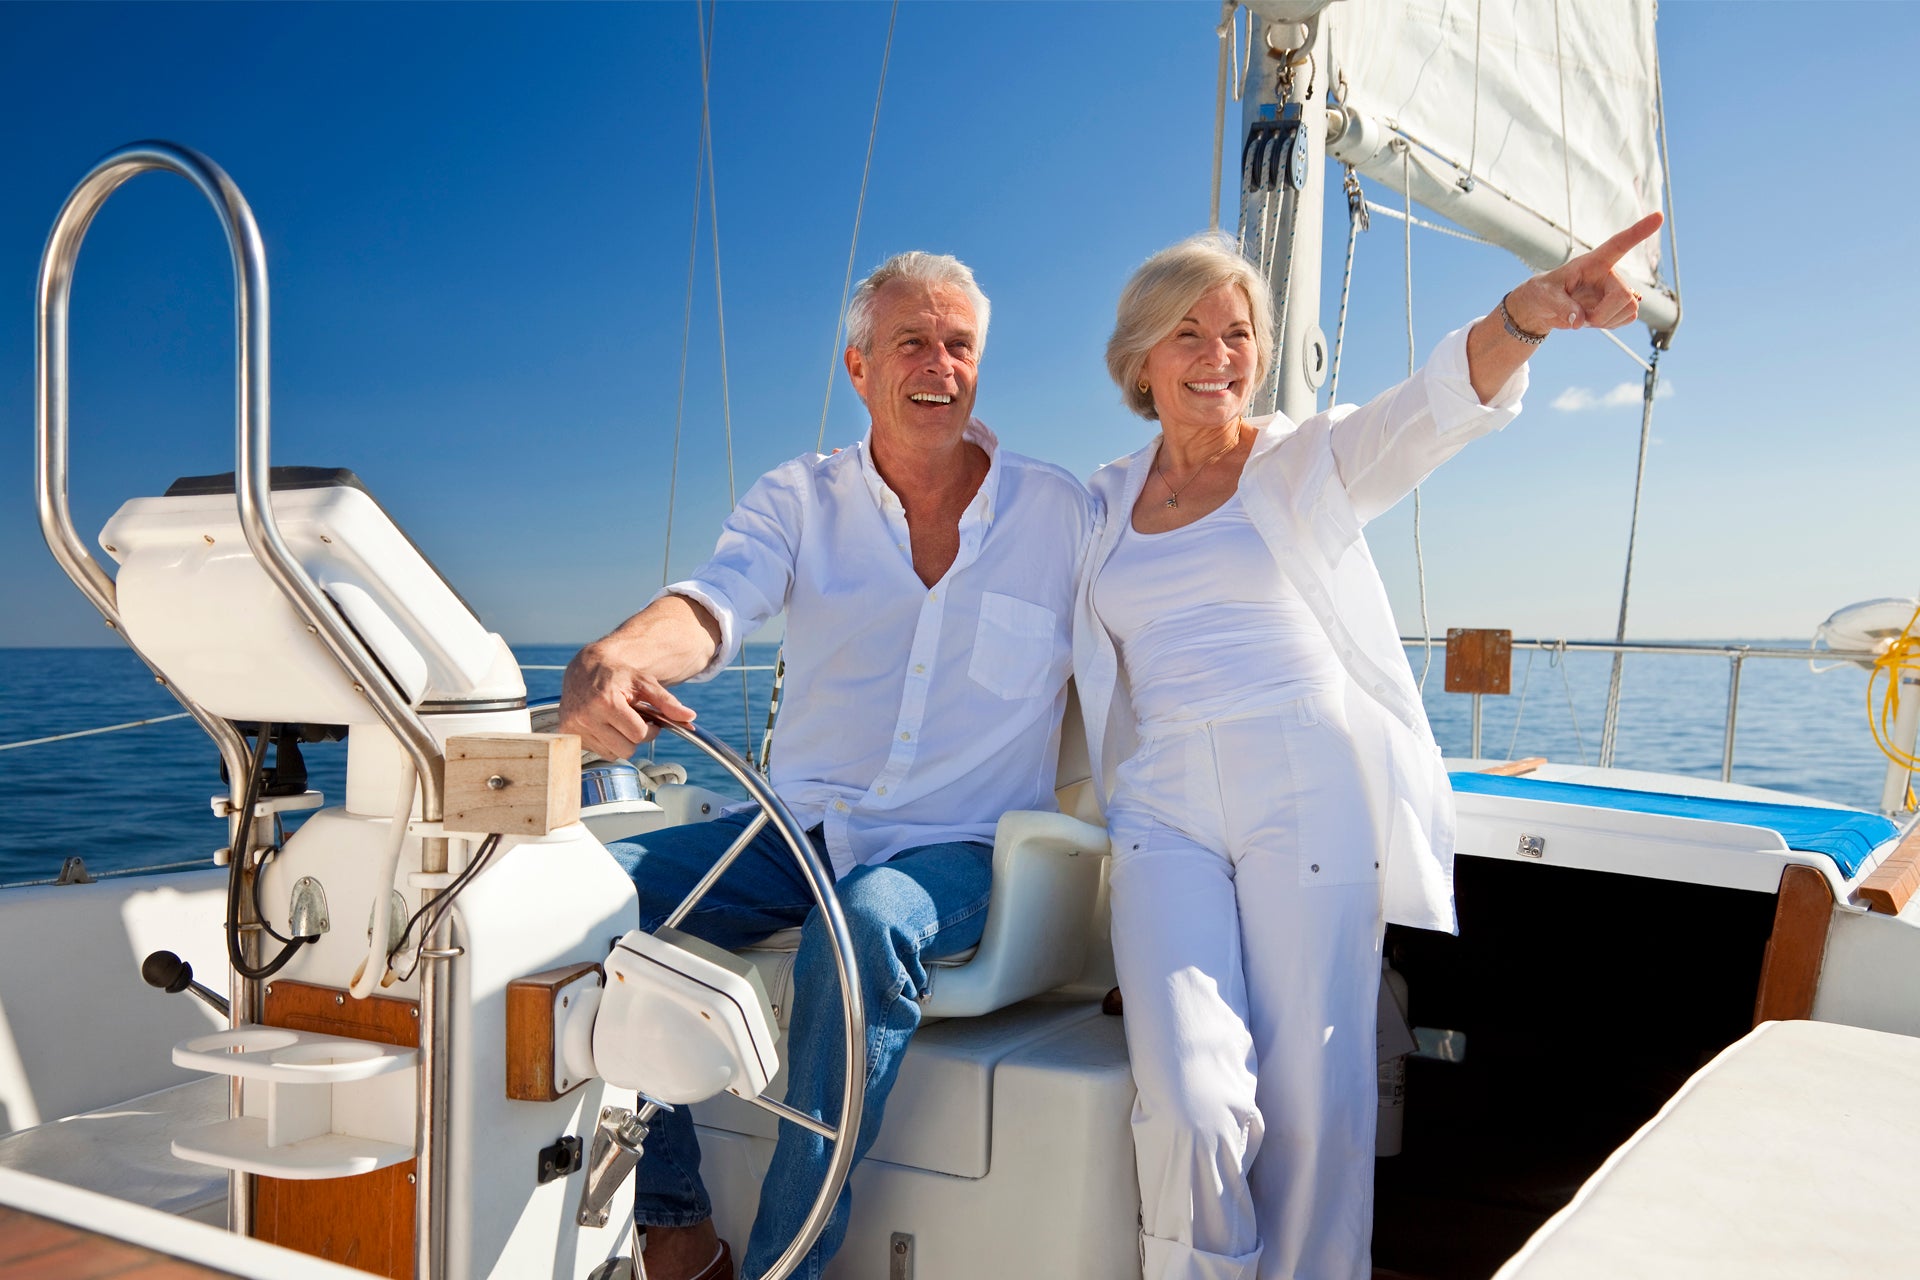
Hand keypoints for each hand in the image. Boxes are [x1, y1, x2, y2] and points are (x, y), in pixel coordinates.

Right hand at [558, 640, 696, 760]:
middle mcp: (586, 716)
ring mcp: (574, 726)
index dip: (649, 730)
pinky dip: (604, 742)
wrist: (586, 666)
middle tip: (633, 721)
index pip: (638, 735)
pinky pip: (596, 751)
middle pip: (626, 749)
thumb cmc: (618, 674)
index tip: (648, 720)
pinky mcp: (566, 731)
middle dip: (634, 737)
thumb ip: (667, 702)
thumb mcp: (645, 683)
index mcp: (606, 702)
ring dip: (619, 741)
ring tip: (616, 720)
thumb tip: (689, 717)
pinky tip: (603, 724)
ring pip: (611, 753)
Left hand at [1505, 211, 1663, 334]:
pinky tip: (1594, 319)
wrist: (1544, 307)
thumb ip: (1562, 307)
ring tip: (1585, 315)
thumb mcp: (1545, 297)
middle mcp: (1610, 274)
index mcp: (1593, 262)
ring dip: (1606, 321)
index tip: (1658, 216)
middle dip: (1604, 315)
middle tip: (1581, 318)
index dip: (1639, 231)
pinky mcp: (1619, 306)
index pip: (1619, 244)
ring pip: (1630, 311)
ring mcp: (1616, 290)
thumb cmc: (1543, 293)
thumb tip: (1580, 321)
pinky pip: (1626, 319)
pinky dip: (1610, 325)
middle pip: (1626, 297)